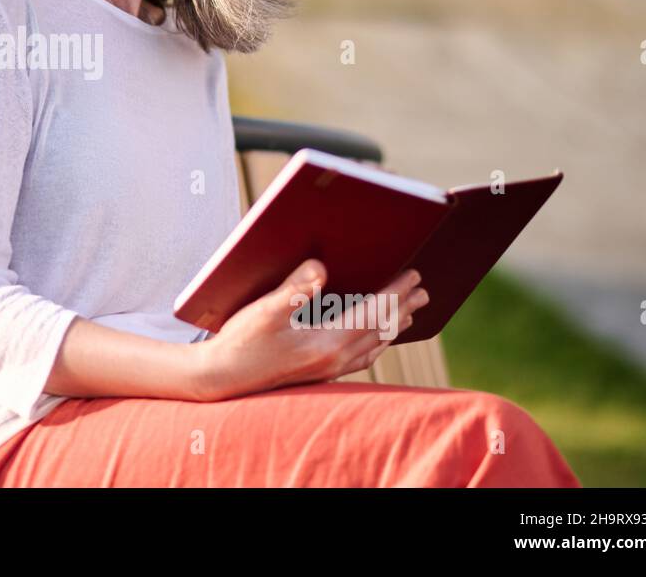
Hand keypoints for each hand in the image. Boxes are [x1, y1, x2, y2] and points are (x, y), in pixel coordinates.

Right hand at [192, 257, 429, 401]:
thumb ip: (295, 288)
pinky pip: (360, 357)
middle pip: (380, 330)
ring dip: (393, 326)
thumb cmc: (240, 342)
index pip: (373, 313)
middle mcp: (334, 360)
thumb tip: (321, 268)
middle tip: (423, 290)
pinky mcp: (319, 372)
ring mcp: (327, 369)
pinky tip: (375, 341)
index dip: (395, 293)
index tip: (414, 276)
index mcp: (327, 343)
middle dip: (403, 308)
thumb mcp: (264, 310)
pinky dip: (376, 343)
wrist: (222, 377)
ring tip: (410, 313)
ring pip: (373, 346)